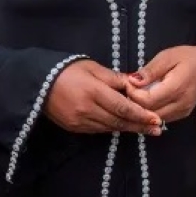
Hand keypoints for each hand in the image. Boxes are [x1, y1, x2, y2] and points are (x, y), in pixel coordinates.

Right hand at [45, 60, 162, 134]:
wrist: (37, 83)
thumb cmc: (66, 70)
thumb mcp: (92, 67)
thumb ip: (114, 78)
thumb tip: (134, 84)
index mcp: (93, 92)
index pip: (123, 106)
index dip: (141, 114)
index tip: (156, 118)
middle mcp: (88, 110)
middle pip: (119, 121)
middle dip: (139, 125)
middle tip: (158, 128)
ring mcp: (80, 121)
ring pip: (110, 127)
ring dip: (128, 128)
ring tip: (144, 129)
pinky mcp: (74, 128)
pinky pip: (98, 130)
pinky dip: (112, 127)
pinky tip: (122, 126)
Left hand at [126, 44, 195, 123]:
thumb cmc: (188, 58)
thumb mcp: (168, 56)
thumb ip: (151, 70)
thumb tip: (132, 81)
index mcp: (177, 88)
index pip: (147, 100)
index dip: (132, 94)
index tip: (127, 82)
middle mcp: (180, 104)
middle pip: (148, 113)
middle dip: (134, 103)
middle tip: (127, 89)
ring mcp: (182, 112)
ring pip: (153, 118)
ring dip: (141, 109)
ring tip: (135, 94)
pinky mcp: (181, 115)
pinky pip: (160, 118)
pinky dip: (150, 111)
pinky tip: (145, 100)